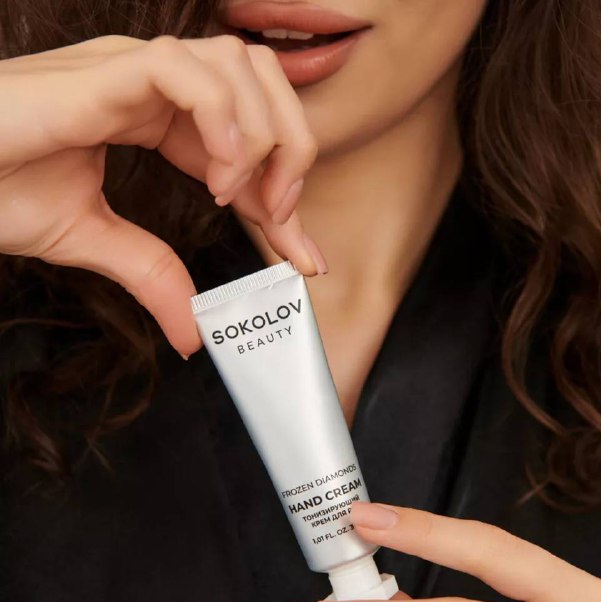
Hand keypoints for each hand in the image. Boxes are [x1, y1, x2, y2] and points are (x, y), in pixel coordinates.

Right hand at [0, 35, 320, 356]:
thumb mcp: (91, 240)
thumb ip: (150, 273)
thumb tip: (192, 331)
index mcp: (150, 113)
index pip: (245, 139)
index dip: (284, 195)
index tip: (302, 256)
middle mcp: (149, 81)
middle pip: (261, 81)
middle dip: (292, 151)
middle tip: (280, 220)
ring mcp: (127, 68)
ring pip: (237, 64)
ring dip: (262, 136)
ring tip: (237, 197)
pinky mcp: (101, 72)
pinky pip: (186, 72)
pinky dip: (220, 122)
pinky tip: (216, 176)